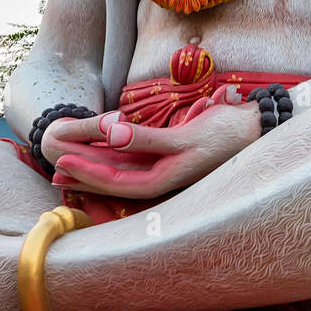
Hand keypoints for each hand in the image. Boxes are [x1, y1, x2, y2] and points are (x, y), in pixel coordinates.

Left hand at [41, 95, 259, 198]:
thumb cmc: (226, 134)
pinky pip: (135, 159)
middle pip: (114, 179)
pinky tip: (101, 148)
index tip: (61, 164)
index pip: (116, 181)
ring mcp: (167, 168)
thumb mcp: (185, 137)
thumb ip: (145, 138)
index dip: (87, 174)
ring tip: (67, 165)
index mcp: (164, 179)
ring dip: (95, 166)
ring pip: (122, 169)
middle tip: (52, 172)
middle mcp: (162, 178)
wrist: (258, 129)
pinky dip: (114, 154)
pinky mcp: (172, 156)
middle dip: (84, 176)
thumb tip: (109, 134)